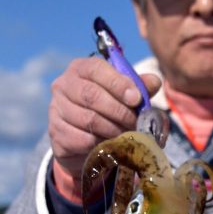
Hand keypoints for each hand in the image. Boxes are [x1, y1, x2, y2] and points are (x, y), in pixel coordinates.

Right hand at [49, 57, 160, 199]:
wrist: (83, 140)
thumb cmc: (107, 109)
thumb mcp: (124, 95)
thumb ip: (139, 87)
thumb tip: (155, 81)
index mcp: (81, 68)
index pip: (96, 69)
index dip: (118, 84)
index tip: (136, 99)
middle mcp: (63, 85)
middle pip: (92, 96)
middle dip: (119, 111)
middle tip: (136, 123)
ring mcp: (56, 109)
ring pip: (89, 119)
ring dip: (113, 129)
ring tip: (128, 135)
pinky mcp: (57, 133)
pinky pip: (82, 139)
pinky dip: (101, 143)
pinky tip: (112, 145)